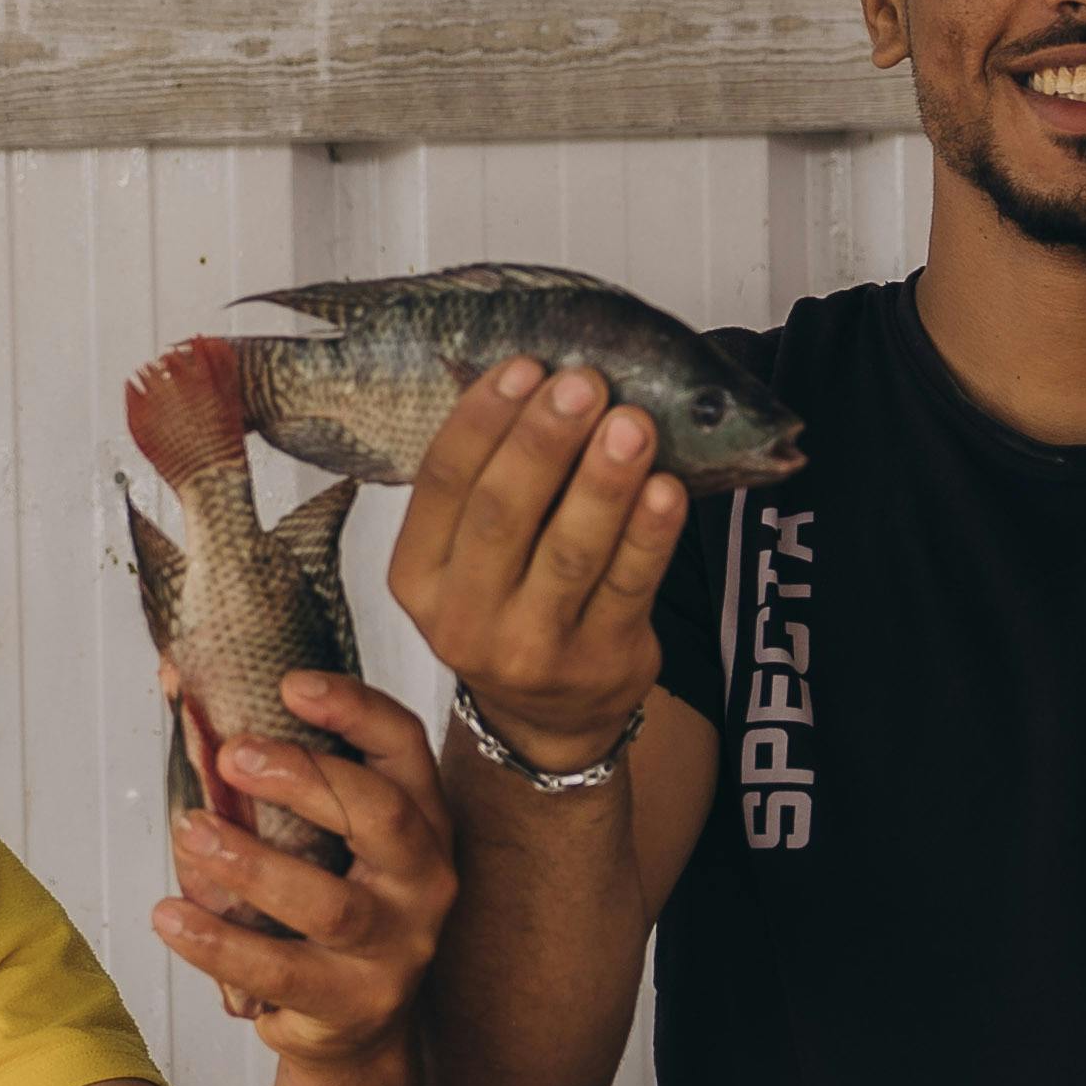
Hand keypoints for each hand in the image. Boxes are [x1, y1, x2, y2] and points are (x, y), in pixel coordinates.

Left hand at [152, 673, 456, 1065]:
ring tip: (189, 834)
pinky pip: (280, 973)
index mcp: (423, 820)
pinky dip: (219, 943)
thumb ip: (275, 775)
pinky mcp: (354, 1003)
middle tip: (231, 756)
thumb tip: (176, 688)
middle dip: (304, 779)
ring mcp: (396, 947)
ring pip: (329, 903)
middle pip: (381, 816)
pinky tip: (170, 916)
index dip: (354, 709)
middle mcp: (424, 880)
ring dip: (251, 864)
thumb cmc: (330, 904)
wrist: (358, 1024)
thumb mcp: (325, 838)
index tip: (289, 685)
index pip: (404, 748)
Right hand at [384, 359, 686, 765]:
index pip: (442, 485)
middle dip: (544, 441)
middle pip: (502, 514)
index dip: (481, 421)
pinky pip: (629, 586)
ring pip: (569, 551)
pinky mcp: (598, 661)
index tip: (523, 366)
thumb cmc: (510, 606)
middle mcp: (462, 617)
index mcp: (417, 576)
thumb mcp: (467, 561)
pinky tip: (668, 488)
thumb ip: (487, 487)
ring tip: (632, 423)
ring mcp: (531, 647)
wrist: (548, 718)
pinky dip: (650, 535)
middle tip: (583, 382)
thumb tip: (535, 381)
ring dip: (604, 481)